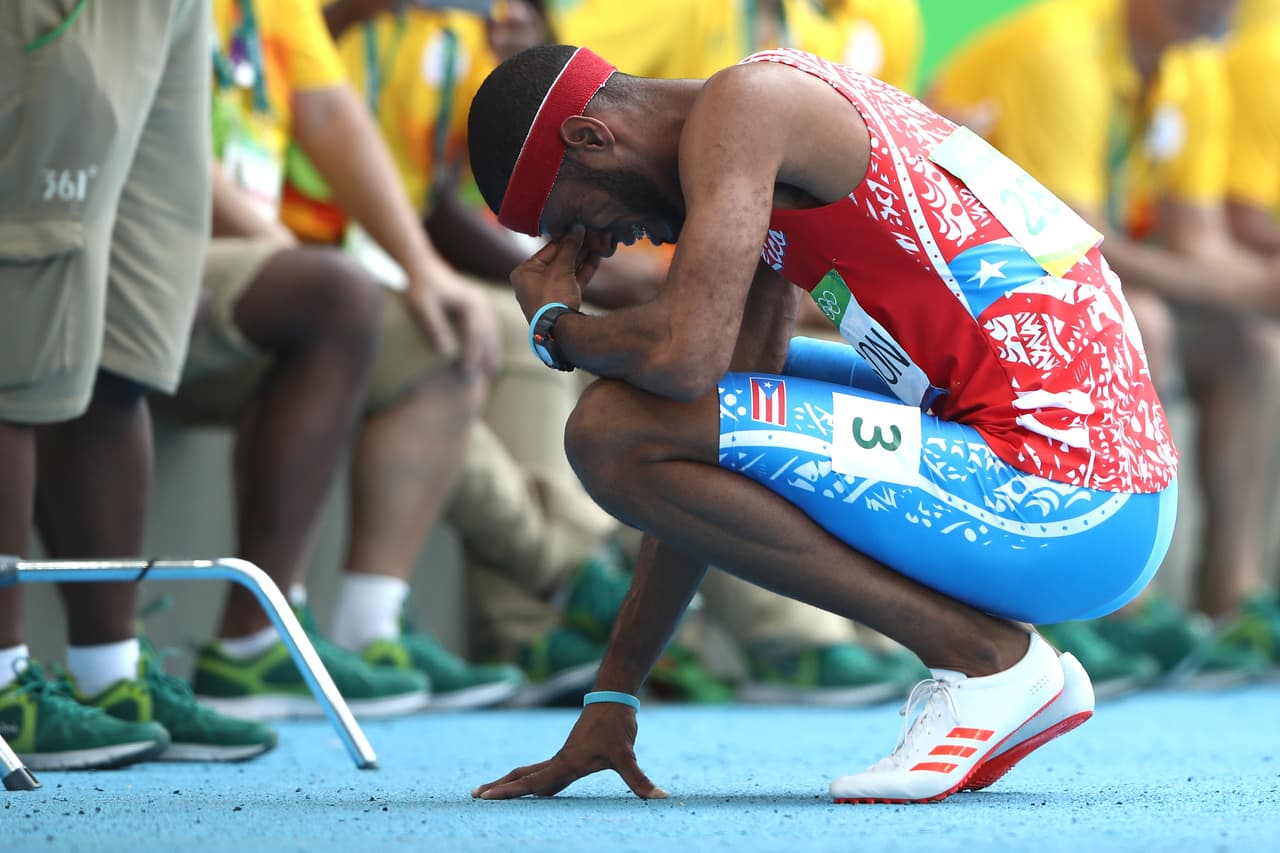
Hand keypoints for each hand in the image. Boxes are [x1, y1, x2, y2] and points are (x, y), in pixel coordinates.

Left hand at [405, 269, 500, 379]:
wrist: (422, 267)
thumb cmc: (420, 287)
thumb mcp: (423, 307)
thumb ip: (435, 327)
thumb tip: (445, 354)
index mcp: (470, 302)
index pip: (475, 335)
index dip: (472, 356)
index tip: (467, 373)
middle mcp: (480, 302)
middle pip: (488, 335)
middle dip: (485, 357)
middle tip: (482, 379)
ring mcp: (482, 302)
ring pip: (493, 331)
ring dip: (493, 351)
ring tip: (490, 371)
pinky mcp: (478, 305)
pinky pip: (489, 327)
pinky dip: (490, 342)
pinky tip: (487, 355)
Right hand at [471, 704, 666, 799]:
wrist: (613, 697)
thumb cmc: (617, 725)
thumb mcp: (627, 755)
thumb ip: (639, 780)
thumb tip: (659, 797)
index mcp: (566, 764)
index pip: (533, 783)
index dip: (510, 792)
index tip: (486, 797)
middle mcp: (559, 760)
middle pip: (523, 777)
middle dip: (500, 788)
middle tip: (476, 796)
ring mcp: (562, 755)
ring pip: (529, 771)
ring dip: (510, 781)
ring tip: (489, 789)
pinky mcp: (568, 752)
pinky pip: (540, 768)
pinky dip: (525, 776)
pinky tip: (526, 781)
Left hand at [510, 226, 600, 321]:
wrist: (560, 330)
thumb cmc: (553, 297)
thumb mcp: (560, 268)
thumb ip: (569, 247)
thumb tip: (577, 229)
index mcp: (523, 272)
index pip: (548, 250)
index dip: (565, 239)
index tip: (578, 229)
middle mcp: (531, 282)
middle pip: (558, 260)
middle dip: (576, 249)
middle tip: (590, 236)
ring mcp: (546, 293)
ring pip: (566, 271)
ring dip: (582, 259)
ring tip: (597, 245)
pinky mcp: (560, 302)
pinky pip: (572, 282)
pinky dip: (583, 272)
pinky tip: (596, 259)